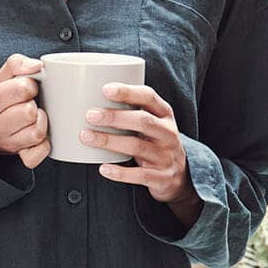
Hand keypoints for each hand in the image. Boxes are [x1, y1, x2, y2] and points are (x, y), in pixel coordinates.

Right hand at [0, 53, 50, 168]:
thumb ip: (16, 65)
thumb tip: (38, 66)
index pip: (23, 89)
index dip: (29, 84)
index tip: (24, 87)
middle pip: (30, 112)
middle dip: (33, 104)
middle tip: (26, 103)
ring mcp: (6, 144)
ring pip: (37, 132)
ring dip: (39, 122)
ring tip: (31, 117)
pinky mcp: (18, 157)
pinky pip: (39, 152)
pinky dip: (43, 144)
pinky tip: (36, 133)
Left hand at [80, 83, 196, 207]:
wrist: (181, 176)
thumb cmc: (156, 142)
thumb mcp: (153, 123)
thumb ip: (133, 111)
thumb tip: (93, 98)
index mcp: (165, 115)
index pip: (149, 97)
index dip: (128, 92)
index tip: (106, 89)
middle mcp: (168, 133)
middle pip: (143, 121)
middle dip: (115, 117)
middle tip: (90, 115)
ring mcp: (166, 156)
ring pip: (137, 147)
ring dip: (110, 141)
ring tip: (87, 137)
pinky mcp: (161, 178)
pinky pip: (140, 175)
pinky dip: (120, 172)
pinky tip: (103, 168)